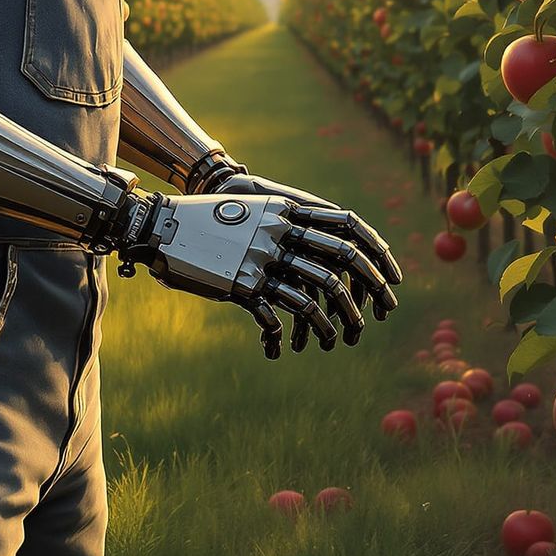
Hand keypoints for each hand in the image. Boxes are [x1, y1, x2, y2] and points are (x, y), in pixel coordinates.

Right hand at [115, 190, 392, 359]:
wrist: (160, 224)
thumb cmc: (205, 219)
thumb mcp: (249, 211)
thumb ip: (281, 222)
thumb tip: (312, 244)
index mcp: (286, 208)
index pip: (348, 224)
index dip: (377, 249)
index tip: (394, 276)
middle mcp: (281, 229)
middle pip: (344, 257)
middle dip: (372, 288)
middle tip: (384, 311)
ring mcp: (264, 256)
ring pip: (321, 290)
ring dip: (340, 320)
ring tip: (343, 339)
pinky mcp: (244, 283)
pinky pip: (285, 312)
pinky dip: (294, 333)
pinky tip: (286, 347)